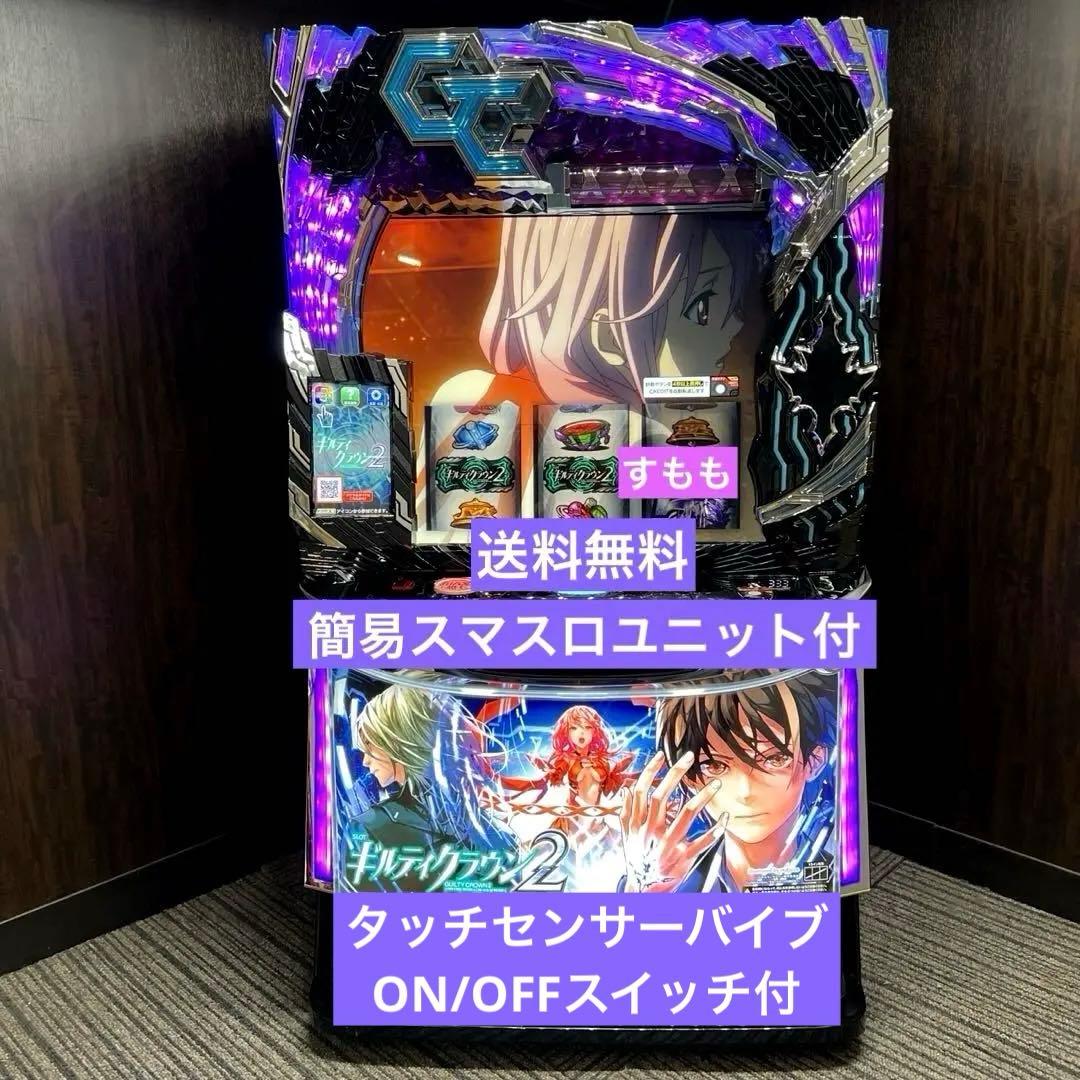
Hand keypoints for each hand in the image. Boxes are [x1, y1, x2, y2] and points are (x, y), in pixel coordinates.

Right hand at [619, 750, 728, 892]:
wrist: (643, 892)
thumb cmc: (636, 860)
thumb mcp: (626, 836)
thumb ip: (626, 812)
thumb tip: (628, 788)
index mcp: (636, 825)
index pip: (641, 791)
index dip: (650, 771)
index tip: (662, 755)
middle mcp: (650, 833)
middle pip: (661, 797)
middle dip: (675, 774)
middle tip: (689, 757)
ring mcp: (667, 846)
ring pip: (685, 815)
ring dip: (702, 797)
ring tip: (715, 783)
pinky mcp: (683, 859)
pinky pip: (702, 842)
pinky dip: (715, 829)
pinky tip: (725, 817)